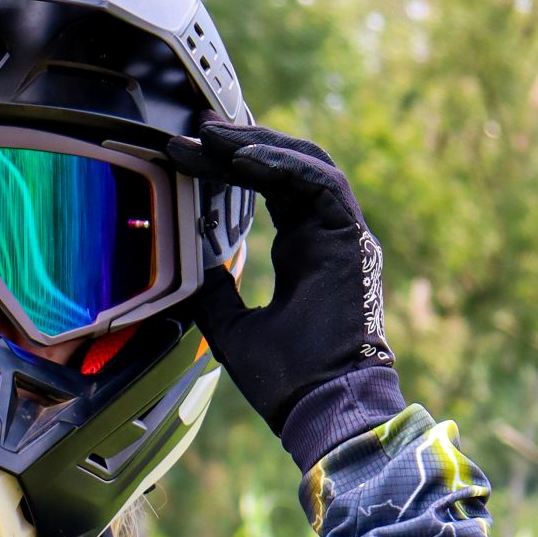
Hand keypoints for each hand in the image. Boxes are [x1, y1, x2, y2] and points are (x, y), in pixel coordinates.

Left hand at [167, 120, 397, 446]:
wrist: (323, 409)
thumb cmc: (285, 381)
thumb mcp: (232, 328)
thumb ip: (214, 292)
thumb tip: (187, 265)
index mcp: (302, 252)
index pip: (268, 189)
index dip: (229, 166)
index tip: (185, 153)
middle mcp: (324, 236)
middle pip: (286, 166)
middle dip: (241, 142)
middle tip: (197, 127)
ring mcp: (342, 234)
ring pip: (305, 164)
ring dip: (258, 144)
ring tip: (213, 135)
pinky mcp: (352, 239)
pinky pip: (320, 183)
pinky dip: (282, 165)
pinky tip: (243, 160)